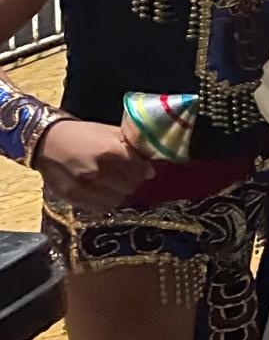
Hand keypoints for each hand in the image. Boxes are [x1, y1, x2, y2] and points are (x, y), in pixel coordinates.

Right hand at [34, 120, 153, 211]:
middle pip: (130, 186)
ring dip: (122, 193)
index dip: (145, 171)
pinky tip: (106, 192)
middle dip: (135, 182)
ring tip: (119, 185)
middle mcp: (96, 171)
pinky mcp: (72, 198)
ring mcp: (83, 187)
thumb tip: (150, 163)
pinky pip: (100, 207)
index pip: (139, 170)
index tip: (147, 170)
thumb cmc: (83, 134)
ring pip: (117, 200)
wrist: (47, 142)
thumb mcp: (109, 132)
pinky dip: (107, 201)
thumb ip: (130, 146)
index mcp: (108, 150)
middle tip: (133, 178)